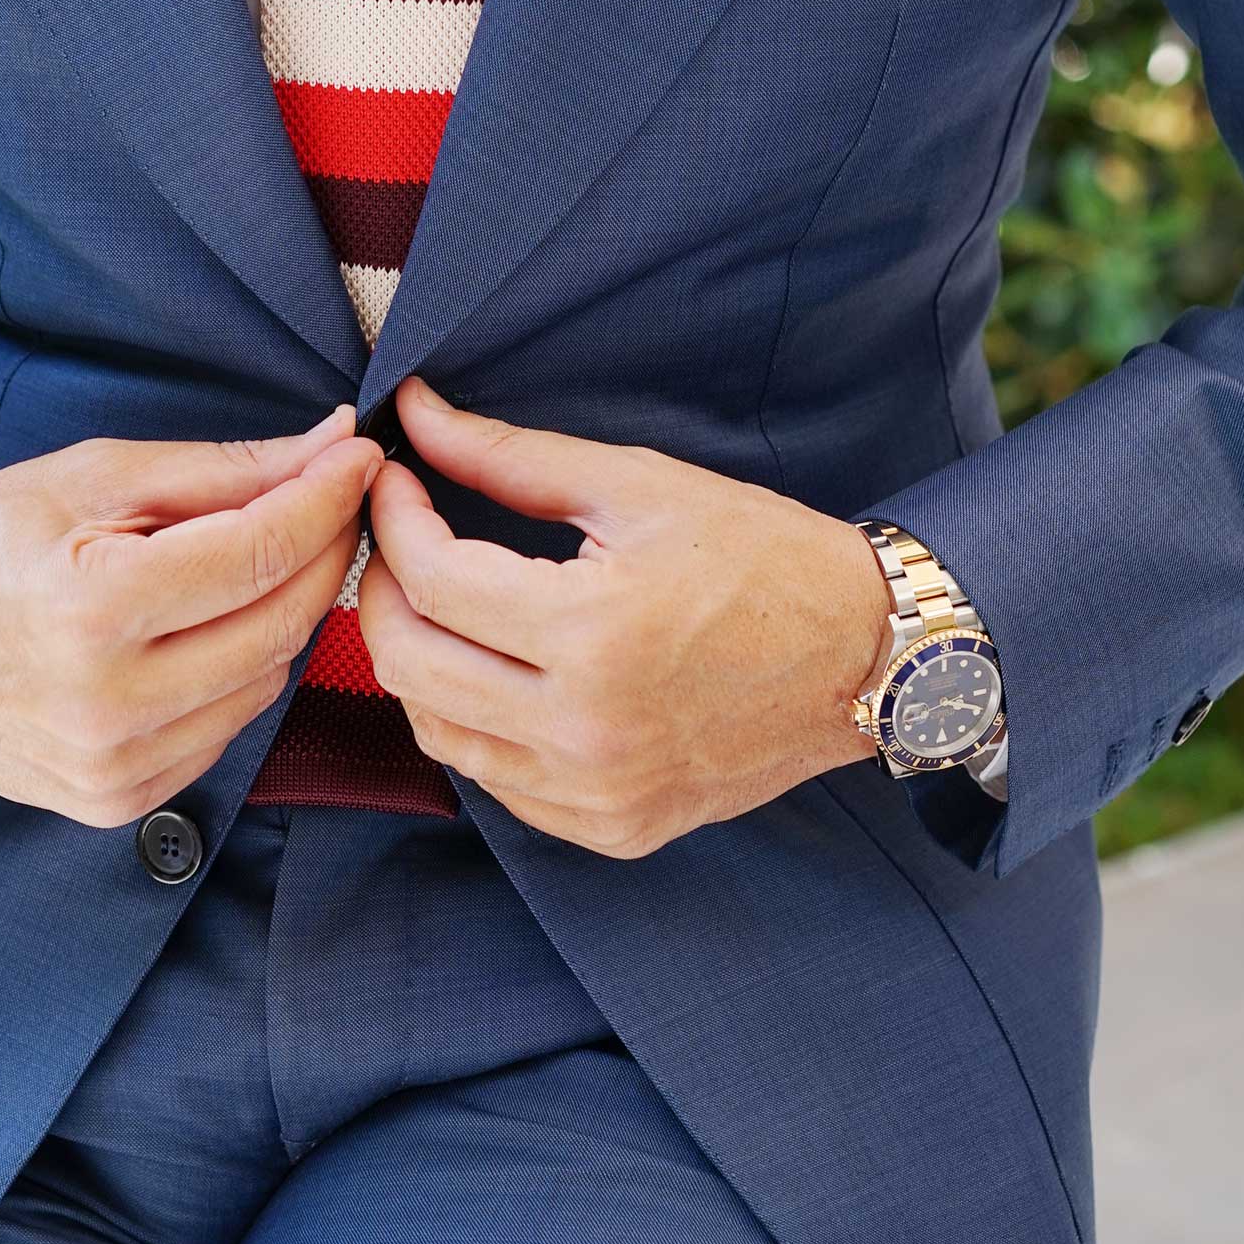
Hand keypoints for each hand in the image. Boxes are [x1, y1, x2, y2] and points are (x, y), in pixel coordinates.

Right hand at [0, 407, 381, 826]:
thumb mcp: (91, 477)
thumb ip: (221, 472)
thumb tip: (332, 445)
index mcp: (91, 608)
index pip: (261, 551)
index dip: (326, 496)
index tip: (360, 453)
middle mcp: (104, 702)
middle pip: (279, 624)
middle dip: (321, 552)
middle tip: (331, 497)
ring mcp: (108, 766)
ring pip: (264, 683)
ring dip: (281, 615)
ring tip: (259, 558)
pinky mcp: (110, 802)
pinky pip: (223, 733)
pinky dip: (236, 676)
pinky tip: (205, 630)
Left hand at [357, 377, 894, 857]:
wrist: (864, 657)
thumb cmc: (762, 556)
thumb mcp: (638, 487)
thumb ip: (511, 457)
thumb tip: (413, 414)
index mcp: (593, 633)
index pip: (431, 580)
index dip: (394, 520)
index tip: (396, 482)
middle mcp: (585, 730)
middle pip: (407, 665)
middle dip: (380, 591)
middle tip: (402, 541)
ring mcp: (596, 793)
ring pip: (437, 732)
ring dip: (418, 660)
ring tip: (443, 603)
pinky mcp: (610, 830)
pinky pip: (495, 781)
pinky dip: (474, 721)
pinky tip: (498, 670)